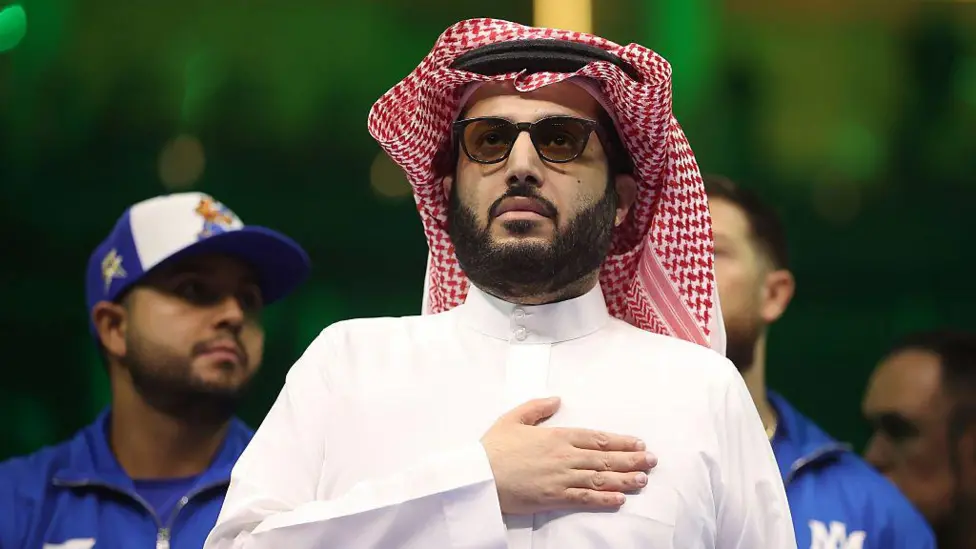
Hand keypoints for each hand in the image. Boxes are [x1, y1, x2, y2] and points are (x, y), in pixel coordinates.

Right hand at [480, 397, 656, 514]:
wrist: (479, 476)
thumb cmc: (493, 447)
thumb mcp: (513, 418)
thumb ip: (537, 407)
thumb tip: (557, 399)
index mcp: (556, 436)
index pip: (597, 438)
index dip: (621, 441)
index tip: (638, 443)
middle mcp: (564, 456)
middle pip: (605, 458)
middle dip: (631, 460)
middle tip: (652, 461)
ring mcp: (561, 478)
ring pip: (600, 478)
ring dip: (624, 479)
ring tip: (643, 480)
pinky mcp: (554, 498)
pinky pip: (585, 498)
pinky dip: (604, 499)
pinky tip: (620, 500)